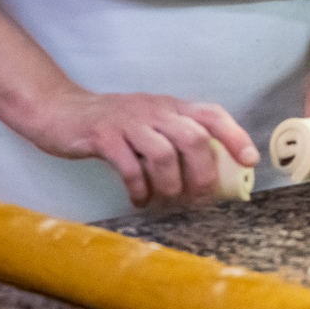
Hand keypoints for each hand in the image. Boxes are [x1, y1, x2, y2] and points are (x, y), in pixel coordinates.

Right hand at [22, 90, 255, 209]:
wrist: (60, 111)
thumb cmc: (113, 124)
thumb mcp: (149, 123)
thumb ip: (175, 139)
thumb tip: (209, 174)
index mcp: (171, 106)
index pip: (212, 114)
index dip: (235, 136)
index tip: (249, 160)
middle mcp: (154, 110)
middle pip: (194, 138)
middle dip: (202, 173)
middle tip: (199, 198)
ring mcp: (128, 121)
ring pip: (164, 154)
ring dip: (170, 185)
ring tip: (167, 202)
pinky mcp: (103, 136)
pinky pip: (129, 166)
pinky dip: (139, 189)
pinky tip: (139, 200)